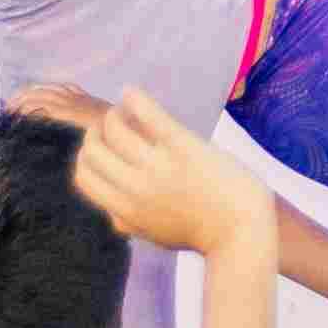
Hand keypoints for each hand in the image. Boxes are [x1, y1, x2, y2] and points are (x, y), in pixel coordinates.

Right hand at [60, 85, 276, 266]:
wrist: (242, 229)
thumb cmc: (203, 231)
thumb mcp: (155, 234)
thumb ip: (128, 222)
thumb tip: (110, 213)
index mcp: (125, 211)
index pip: (84, 177)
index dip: (86, 157)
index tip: (99, 147)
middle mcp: (135, 188)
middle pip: (92, 150)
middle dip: (95, 133)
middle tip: (110, 124)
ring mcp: (157, 166)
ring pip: (113, 127)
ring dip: (114, 113)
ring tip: (123, 109)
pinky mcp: (182, 145)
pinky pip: (146, 113)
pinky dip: (133, 98)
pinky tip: (131, 93)